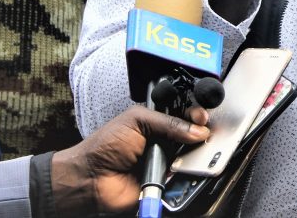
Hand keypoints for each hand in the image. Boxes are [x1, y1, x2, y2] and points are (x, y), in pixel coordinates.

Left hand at [51, 106, 210, 213]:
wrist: (92, 178)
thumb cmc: (105, 146)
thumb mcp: (137, 122)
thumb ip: (168, 122)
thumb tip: (197, 130)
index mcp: (156, 122)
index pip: (183, 114)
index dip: (195, 114)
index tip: (202, 117)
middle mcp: (163, 141)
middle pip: (192, 135)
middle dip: (201, 132)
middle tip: (204, 131)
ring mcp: (165, 162)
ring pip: (191, 156)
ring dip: (195, 153)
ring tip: (196, 149)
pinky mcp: (166, 182)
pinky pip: (184, 177)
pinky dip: (188, 173)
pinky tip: (186, 167)